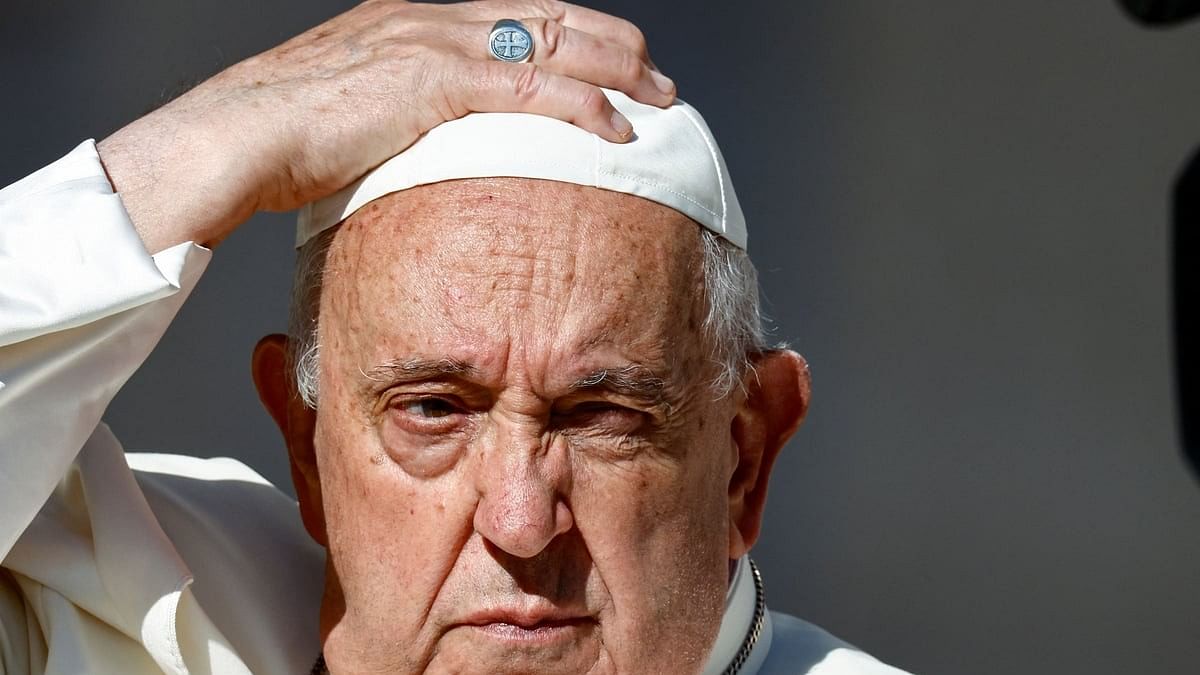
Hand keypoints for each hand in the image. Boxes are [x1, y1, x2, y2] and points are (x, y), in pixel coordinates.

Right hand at [98, 0, 674, 252]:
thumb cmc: (281, 138)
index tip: (619, 65)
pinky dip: (581, 108)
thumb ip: (405, 116)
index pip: (521, 15)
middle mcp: (434, 19)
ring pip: (553, 44)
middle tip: (661, 81)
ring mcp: (435, 44)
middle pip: (552, 17)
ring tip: (660, 101)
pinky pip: (528, 90)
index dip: (580, 35)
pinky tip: (616, 130)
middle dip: (616, 47)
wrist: (233, 137)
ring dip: (617, 72)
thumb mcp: (356, 114)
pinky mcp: (432, 82)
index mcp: (418, 22)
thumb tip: (436, 151)